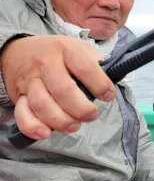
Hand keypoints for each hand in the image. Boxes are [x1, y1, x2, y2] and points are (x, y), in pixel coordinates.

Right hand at [1, 35, 115, 139]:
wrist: (16, 51)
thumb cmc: (55, 53)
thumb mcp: (76, 47)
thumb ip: (93, 62)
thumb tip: (109, 81)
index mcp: (65, 49)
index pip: (86, 68)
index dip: (100, 85)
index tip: (108, 96)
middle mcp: (46, 63)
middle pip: (64, 91)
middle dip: (82, 109)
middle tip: (91, 115)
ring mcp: (30, 81)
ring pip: (43, 105)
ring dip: (61, 121)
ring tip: (73, 126)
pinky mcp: (18, 96)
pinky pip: (22, 115)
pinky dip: (33, 127)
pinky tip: (46, 133)